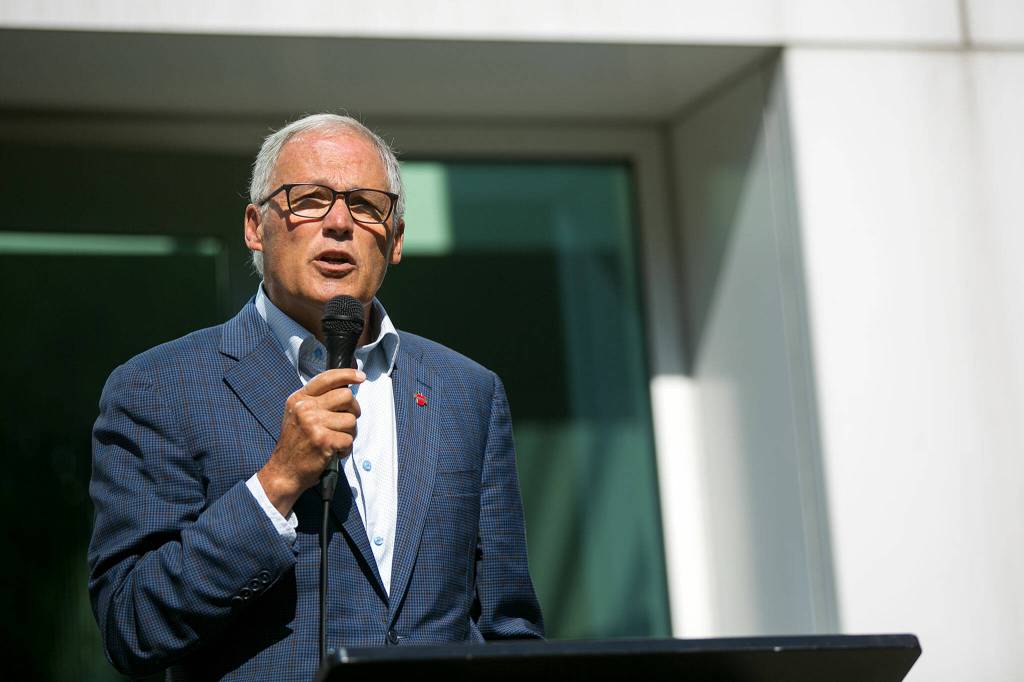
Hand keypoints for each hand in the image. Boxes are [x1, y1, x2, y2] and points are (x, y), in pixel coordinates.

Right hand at [257, 368, 364, 515]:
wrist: (284, 471)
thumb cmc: (296, 444)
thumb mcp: (298, 415)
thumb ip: (317, 400)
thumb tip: (346, 387)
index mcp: (299, 399)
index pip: (327, 378)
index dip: (347, 374)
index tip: (361, 376)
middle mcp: (305, 408)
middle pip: (346, 396)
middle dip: (353, 410)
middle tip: (345, 422)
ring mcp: (313, 424)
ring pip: (351, 420)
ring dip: (349, 433)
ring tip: (335, 440)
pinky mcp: (323, 440)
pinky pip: (349, 439)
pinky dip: (345, 449)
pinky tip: (333, 452)